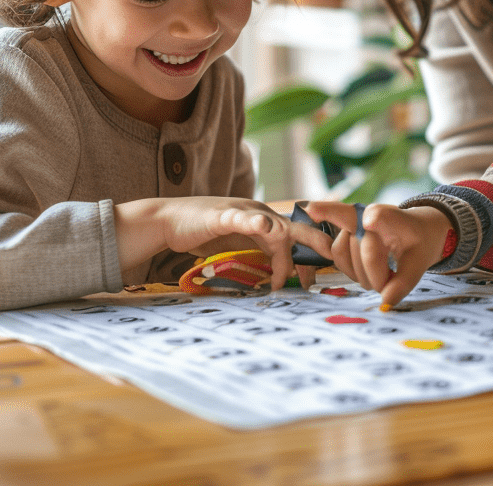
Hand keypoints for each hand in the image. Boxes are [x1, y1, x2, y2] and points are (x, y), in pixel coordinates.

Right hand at [114, 197, 334, 290]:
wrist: (170, 221)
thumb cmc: (206, 232)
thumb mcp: (241, 242)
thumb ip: (262, 251)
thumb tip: (284, 272)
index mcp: (265, 220)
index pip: (296, 236)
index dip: (308, 255)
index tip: (311, 281)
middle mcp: (259, 213)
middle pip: (294, 228)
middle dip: (313, 246)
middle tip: (322, 268)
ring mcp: (242, 213)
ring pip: (273, 226)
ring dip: (284, 249)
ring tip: (286, 276)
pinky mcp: (223, 215)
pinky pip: (241, 217)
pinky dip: (254, 221)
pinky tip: (263, 224)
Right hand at [302, 200, 452, 307]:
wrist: (417, 230)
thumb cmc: (419, 243)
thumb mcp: (421, 261)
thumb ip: (404, 282)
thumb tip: (385, 301)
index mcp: (393, 218)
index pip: (379, 216)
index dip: (369, 218)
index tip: (325, 211)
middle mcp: (368, 213)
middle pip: (364, 252)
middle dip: (377, 276)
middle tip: (391, 280)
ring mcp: (352, 220)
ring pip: (342, 252)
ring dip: (360, 274)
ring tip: (380, 275)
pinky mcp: (343, 230)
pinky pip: (336, 254)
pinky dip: (349, 269)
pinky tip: (364, 271)